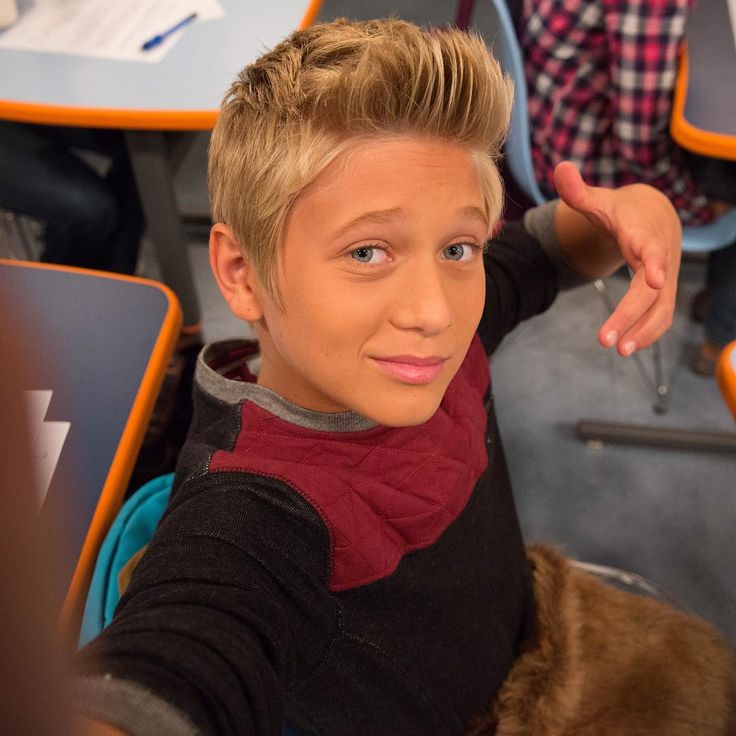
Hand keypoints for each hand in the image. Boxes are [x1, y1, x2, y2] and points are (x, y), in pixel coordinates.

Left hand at [554, 161, 680, 355]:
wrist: (653, 216)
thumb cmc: (621, 212)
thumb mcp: (599, 201)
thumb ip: (578, 192)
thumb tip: (560, 168)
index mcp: (644, 234)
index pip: (652, 248)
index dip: (654, 262)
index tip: (653, 279)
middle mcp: (660, 258)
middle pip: (651, 290)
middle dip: (631, 314)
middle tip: (606, 340)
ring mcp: (665, 277)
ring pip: (661, 308)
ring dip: (643, 331)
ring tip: (619, 352)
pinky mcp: (664, 292)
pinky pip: (661, 316)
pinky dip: (647, 332)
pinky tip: (627, 347)